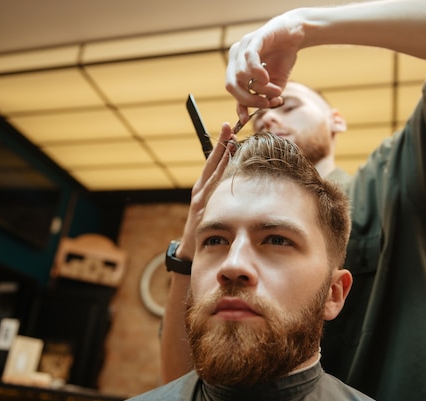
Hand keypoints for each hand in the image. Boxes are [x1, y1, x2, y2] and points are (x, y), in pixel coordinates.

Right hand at [176, 123, 236, 260]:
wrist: (190, 248)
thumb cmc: (203, 227)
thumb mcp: (210, 208)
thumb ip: (218, 195)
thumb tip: (235, 181)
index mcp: (203, 187)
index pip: (213, 162)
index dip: (221, 146)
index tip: (230, 131)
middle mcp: (201, 188)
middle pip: (212, 161)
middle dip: (221, 143)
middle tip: (229, 127)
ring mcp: (201, 196)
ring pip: (213, 171)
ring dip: (222, 155)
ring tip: (231, 140)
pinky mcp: (202, 205)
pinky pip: (213, 187)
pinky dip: (220, 174)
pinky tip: (228, 163)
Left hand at [225, 11, 303, 122]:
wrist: (295, 35)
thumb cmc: (282, 59)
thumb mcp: (274, 84)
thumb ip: (265, 97)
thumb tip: (260, 110)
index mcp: (237, 68)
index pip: (233, 90)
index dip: (239, 106)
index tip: (246, 120)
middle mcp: (236, 57)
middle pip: (231, 85)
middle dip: (247, 100)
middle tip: (265, 104)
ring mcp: (243, 46)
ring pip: (241, 75)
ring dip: (260, 88)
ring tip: (276, 90)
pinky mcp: (255, 39)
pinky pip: (249, 58)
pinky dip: (257, 73)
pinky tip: (267, 79)